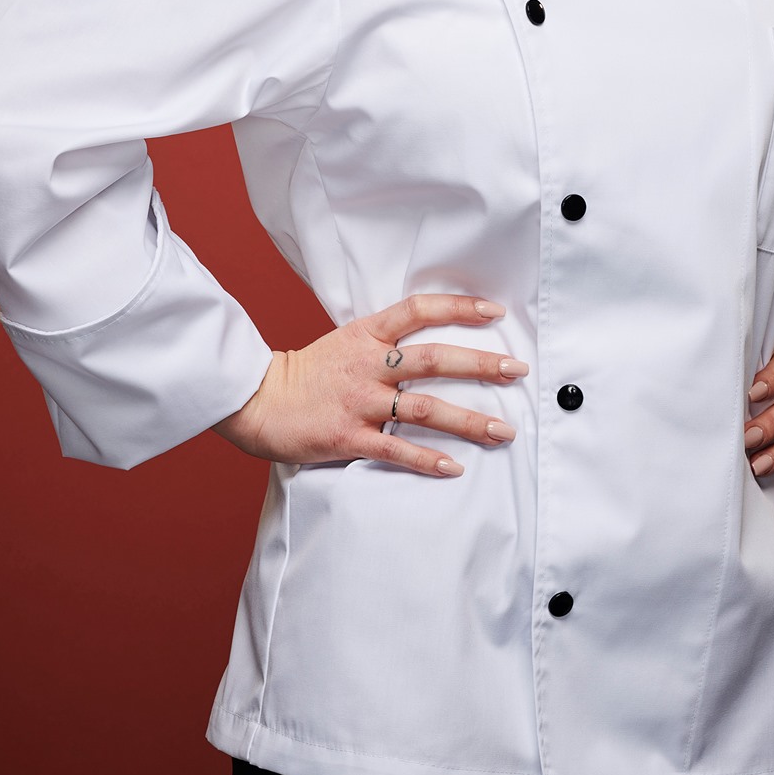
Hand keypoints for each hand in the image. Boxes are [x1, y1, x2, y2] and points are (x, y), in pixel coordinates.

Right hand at [212, 292, 526, 476]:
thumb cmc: (305, 374)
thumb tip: (430, 344)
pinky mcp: (347, 436)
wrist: (256, 401)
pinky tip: (455, 467)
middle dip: (480, 364)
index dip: (458, 307)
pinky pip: (395, 448)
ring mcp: (359, 401)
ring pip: (424, 408)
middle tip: (517, 370)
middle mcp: (367, 364)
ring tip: (504, 431)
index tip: (495, 312)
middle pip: (433, 359)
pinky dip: (427, 459)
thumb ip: (383, 342)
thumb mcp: (344, 342)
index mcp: (365, 334)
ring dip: (468, 421)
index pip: (418, 310)